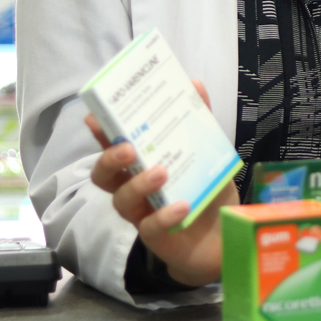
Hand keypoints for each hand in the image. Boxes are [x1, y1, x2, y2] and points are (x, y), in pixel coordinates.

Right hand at [85, 79, 238, 287]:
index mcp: (140, 164)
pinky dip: (164, 215)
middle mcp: (135, 187)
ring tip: (162, 172)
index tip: (94, 117)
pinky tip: (182, 206)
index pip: (112, 146)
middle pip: (104, 175)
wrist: (226, 231)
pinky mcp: (158, 236)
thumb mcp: (208, 151)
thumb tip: (195, 84)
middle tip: (128, 149)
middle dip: (109, 159)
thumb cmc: (207, 187)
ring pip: (122, 201)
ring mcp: (143, 213)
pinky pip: (151, 228)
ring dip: (139, 184)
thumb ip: (200, 120)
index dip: (100, 133)